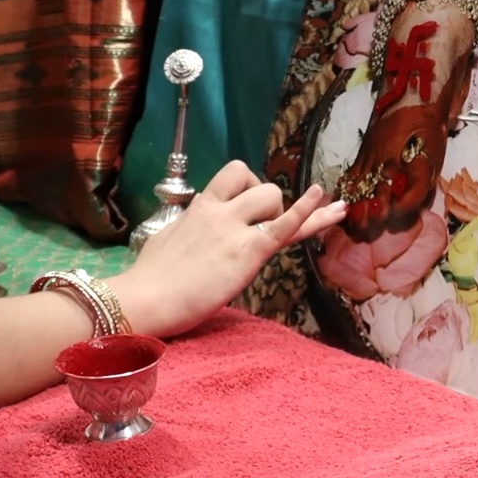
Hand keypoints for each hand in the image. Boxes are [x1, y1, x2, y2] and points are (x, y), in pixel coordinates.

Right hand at [110, 161, 346, 337]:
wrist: (143, 299)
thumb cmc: (150, 278)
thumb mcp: (169, 238)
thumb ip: (190, 228)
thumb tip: (193, 230)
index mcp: (200, 206)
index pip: (235, 177)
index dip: (250, 187)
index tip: (252, 206)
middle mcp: (219, 210)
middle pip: (259, 185)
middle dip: (267, 204)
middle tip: (259, 232)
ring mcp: (234, 229)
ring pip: (273, 198)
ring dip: (281, 214)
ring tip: (266, 242)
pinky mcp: (248, 252)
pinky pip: (285, 226)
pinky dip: (310, 214)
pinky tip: (334, 206)